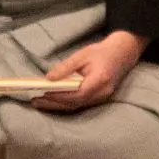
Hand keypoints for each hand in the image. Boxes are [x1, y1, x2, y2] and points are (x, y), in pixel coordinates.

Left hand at [33, 31, 147, 110]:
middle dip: (54, 104)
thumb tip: (48, 78)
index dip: (60, 96)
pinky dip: (66, 104)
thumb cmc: (101, 52)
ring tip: (40, 103)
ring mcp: (102, 98)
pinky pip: (81, 104)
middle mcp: (102, 92)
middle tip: (36, 102)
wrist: (122, 54)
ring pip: (77, 106)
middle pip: (75, 103)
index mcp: (100, 79)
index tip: (44, 94)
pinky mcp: (99, 99)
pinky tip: (54, 102)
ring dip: (58, 106)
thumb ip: (65, 67)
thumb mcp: (82, 55)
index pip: (78, 93)